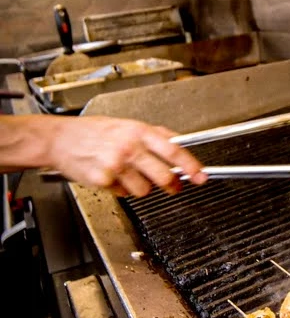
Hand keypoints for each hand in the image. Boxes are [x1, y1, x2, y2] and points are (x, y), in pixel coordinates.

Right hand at [47, 116, 206, 196]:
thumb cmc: (94, 131)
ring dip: (142, 187)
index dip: (191, 166)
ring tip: (129, 174)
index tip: (201, 176)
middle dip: (172, 184)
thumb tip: (180, 144)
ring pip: (145, 190)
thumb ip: (155, 134)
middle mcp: (129, 147)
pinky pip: (124, 193)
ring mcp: (116, 165)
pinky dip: (122, 189)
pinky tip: (113, 176)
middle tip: (173, 185)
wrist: (60, 139)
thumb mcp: (128, 124)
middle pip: (164, 176)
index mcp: (139, 131)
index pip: (174, 150)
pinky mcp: (104, 180)